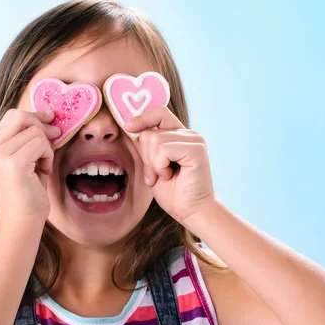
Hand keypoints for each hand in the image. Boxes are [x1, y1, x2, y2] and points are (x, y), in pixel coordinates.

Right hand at [0, 108, 61, 227]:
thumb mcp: (26, 161)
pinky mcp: (13, 164)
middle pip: (19, 116)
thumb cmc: (27, 194)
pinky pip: (40, 145)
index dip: (34, 115)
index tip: (50, 119)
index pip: (12, 116)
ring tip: (43, 166)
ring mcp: (0, 156)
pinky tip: (43, 172)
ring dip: (46, 147)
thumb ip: (28, 140)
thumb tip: (47, 118)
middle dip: (41, 125)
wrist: (21, 222)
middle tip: (55, 137)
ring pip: (34, 132)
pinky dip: (48, 156)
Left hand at [125, 107, 216, 226]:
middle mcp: (189, 134)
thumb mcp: (152, 165)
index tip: (128, 127)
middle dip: (146, 156)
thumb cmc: (173, 193)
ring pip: (154, 140)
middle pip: (150, 131)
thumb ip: (145, 147)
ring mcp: (194, 140)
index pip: (159, 112)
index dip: (142, 118)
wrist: (190, 212)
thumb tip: (128, 127)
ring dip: (153, 163)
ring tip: (165, 176)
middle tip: (157, 174)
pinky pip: (163, 149)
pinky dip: (160, 166)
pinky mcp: (196, 150)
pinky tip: (170, 176)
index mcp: (180, 136)